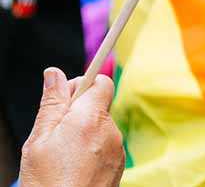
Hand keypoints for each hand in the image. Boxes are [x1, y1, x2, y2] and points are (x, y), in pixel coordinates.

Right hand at [20, 68, 123, 186]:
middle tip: (55, 131)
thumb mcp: (39, 139)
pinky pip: (106, 146)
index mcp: (91, 118)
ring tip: (62, 155)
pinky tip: (74, 166)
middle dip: (79, 112)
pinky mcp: (119, 165)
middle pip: (99, 105)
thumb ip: (52, 103)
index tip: (66, 95)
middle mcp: (111, 131)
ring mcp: (118, 149)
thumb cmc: (47, 183)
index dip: (83, 84)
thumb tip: (55, 73)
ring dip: (85, 133)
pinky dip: (92, 150)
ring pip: (101, 127)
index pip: (102, 82)